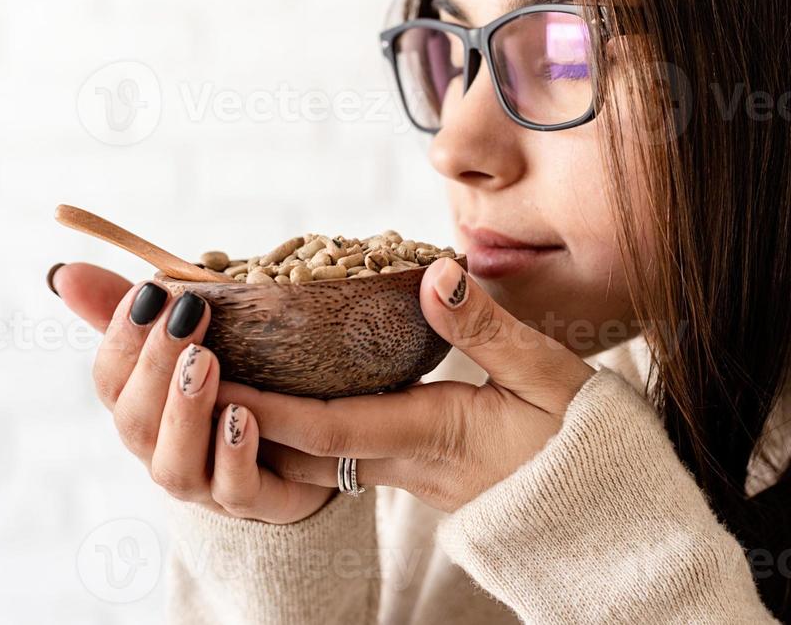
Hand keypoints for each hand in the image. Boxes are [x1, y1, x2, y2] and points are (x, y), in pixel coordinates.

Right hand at [51, 263, 334, 523]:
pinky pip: (236, 491)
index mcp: (144, 408)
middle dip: (155, 366)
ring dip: (185, 412)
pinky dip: (233, 456)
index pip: (110, 380)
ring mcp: (207, 482)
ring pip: (176, 467)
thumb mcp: (195, 337)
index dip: (122, 337)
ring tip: (205, 362)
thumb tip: (65, 273)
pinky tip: (242, 416)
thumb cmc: (239, 380)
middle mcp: (165, 450)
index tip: (150, 290)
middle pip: (136, 423)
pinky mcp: (258, 502)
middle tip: (187, 315)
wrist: (307, 449)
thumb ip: (139, 309)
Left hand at [210, 258, 596, 512]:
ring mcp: (407, 476)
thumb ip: (490, 329)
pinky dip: (300, 428)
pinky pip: (340, 455)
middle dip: (242, 418)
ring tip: (214, 379)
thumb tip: (434, 275)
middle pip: (301, 448)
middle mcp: (405, 463)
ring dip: (263, 424)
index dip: (268, 407)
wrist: (604, 516)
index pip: (329, 426)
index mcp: (433, 435)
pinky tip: (282, 396)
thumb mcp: (549, 378)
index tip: (214, 380)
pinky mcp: (416, 475)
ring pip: (315, 456)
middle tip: (186, 375)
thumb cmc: (582, 446)